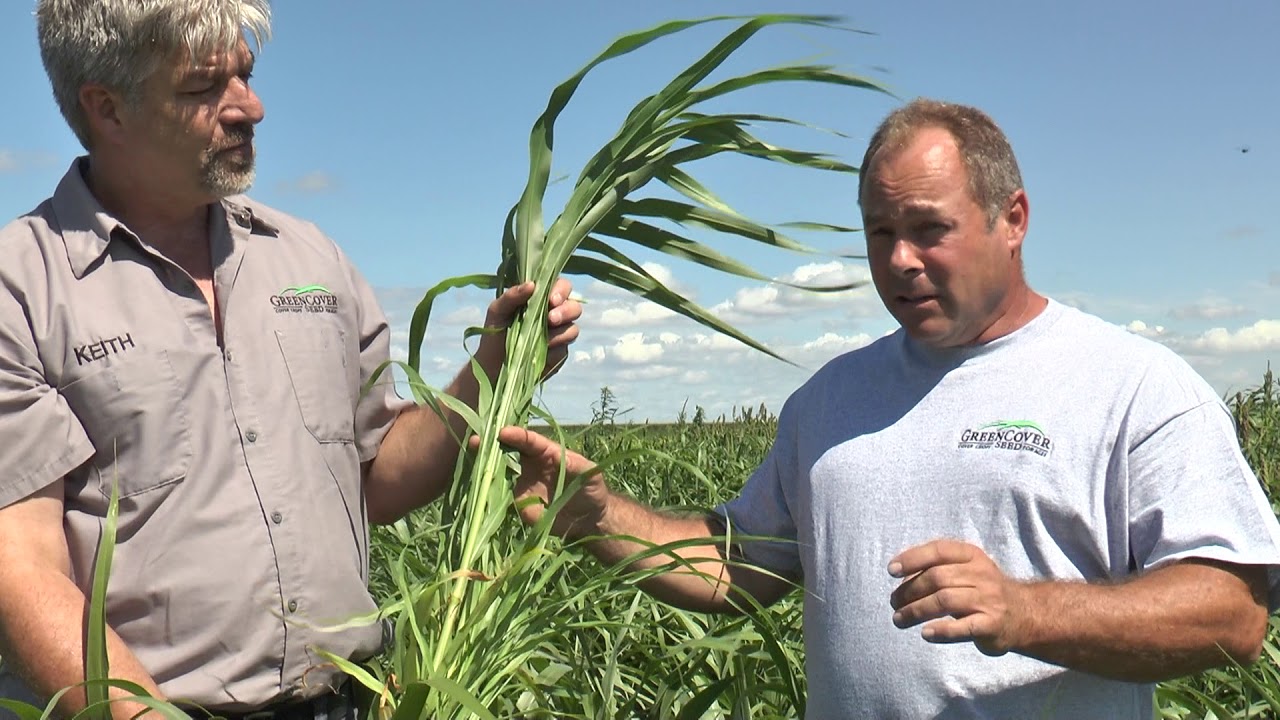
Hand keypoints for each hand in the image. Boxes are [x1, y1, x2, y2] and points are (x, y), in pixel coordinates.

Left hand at [479, 278, 581, 380]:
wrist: (493, 366)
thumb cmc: (494, 334)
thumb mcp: (497, 311)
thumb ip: (512, 296)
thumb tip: (532, 284)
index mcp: (540, 298)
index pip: (560, 286)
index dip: (560, 290)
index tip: (551, 299)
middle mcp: (553, 313)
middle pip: (574, 305)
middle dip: (566, 310)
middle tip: (551, 319)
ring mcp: (558, 332)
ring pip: (574, 326)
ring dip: (563, 328)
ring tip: (547, 335)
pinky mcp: (560, 350)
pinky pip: (567, 344)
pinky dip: (557, 344)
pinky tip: (545, 347)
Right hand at [479, 426, 610, 538]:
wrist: (589, 518)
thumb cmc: (592, 489)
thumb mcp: (590, 473)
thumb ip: (577, 466)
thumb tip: (564, 460)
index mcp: (546, 452)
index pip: (529, 441)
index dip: (516, 435)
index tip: (503, 432)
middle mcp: (529, 466)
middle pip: (506, 451)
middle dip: (490, 444)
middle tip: (474, 439)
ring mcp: (521, 484)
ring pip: (499, 472)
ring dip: (484, 466)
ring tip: (469, 460)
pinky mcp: (518, 505)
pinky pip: (500, 497)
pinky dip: (487, 491)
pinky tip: (475, 486)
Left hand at [888, 539, 1027, 655]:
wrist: (1025, 614)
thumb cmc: (982, 590)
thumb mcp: (966, 570)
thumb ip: (938, 569)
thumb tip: (901, 581)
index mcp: (972, 556)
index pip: (939, 550)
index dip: (912, 558)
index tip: (891, 570)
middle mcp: (981, 574)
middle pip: (937, 578)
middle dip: (909, 590)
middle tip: (893, 603)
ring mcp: (988, 599)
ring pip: (945, 600)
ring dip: (916, 610)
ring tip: (899, 619)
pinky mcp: (992, 624)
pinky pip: (963, 627)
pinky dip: (941, 631)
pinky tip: (925, 634)